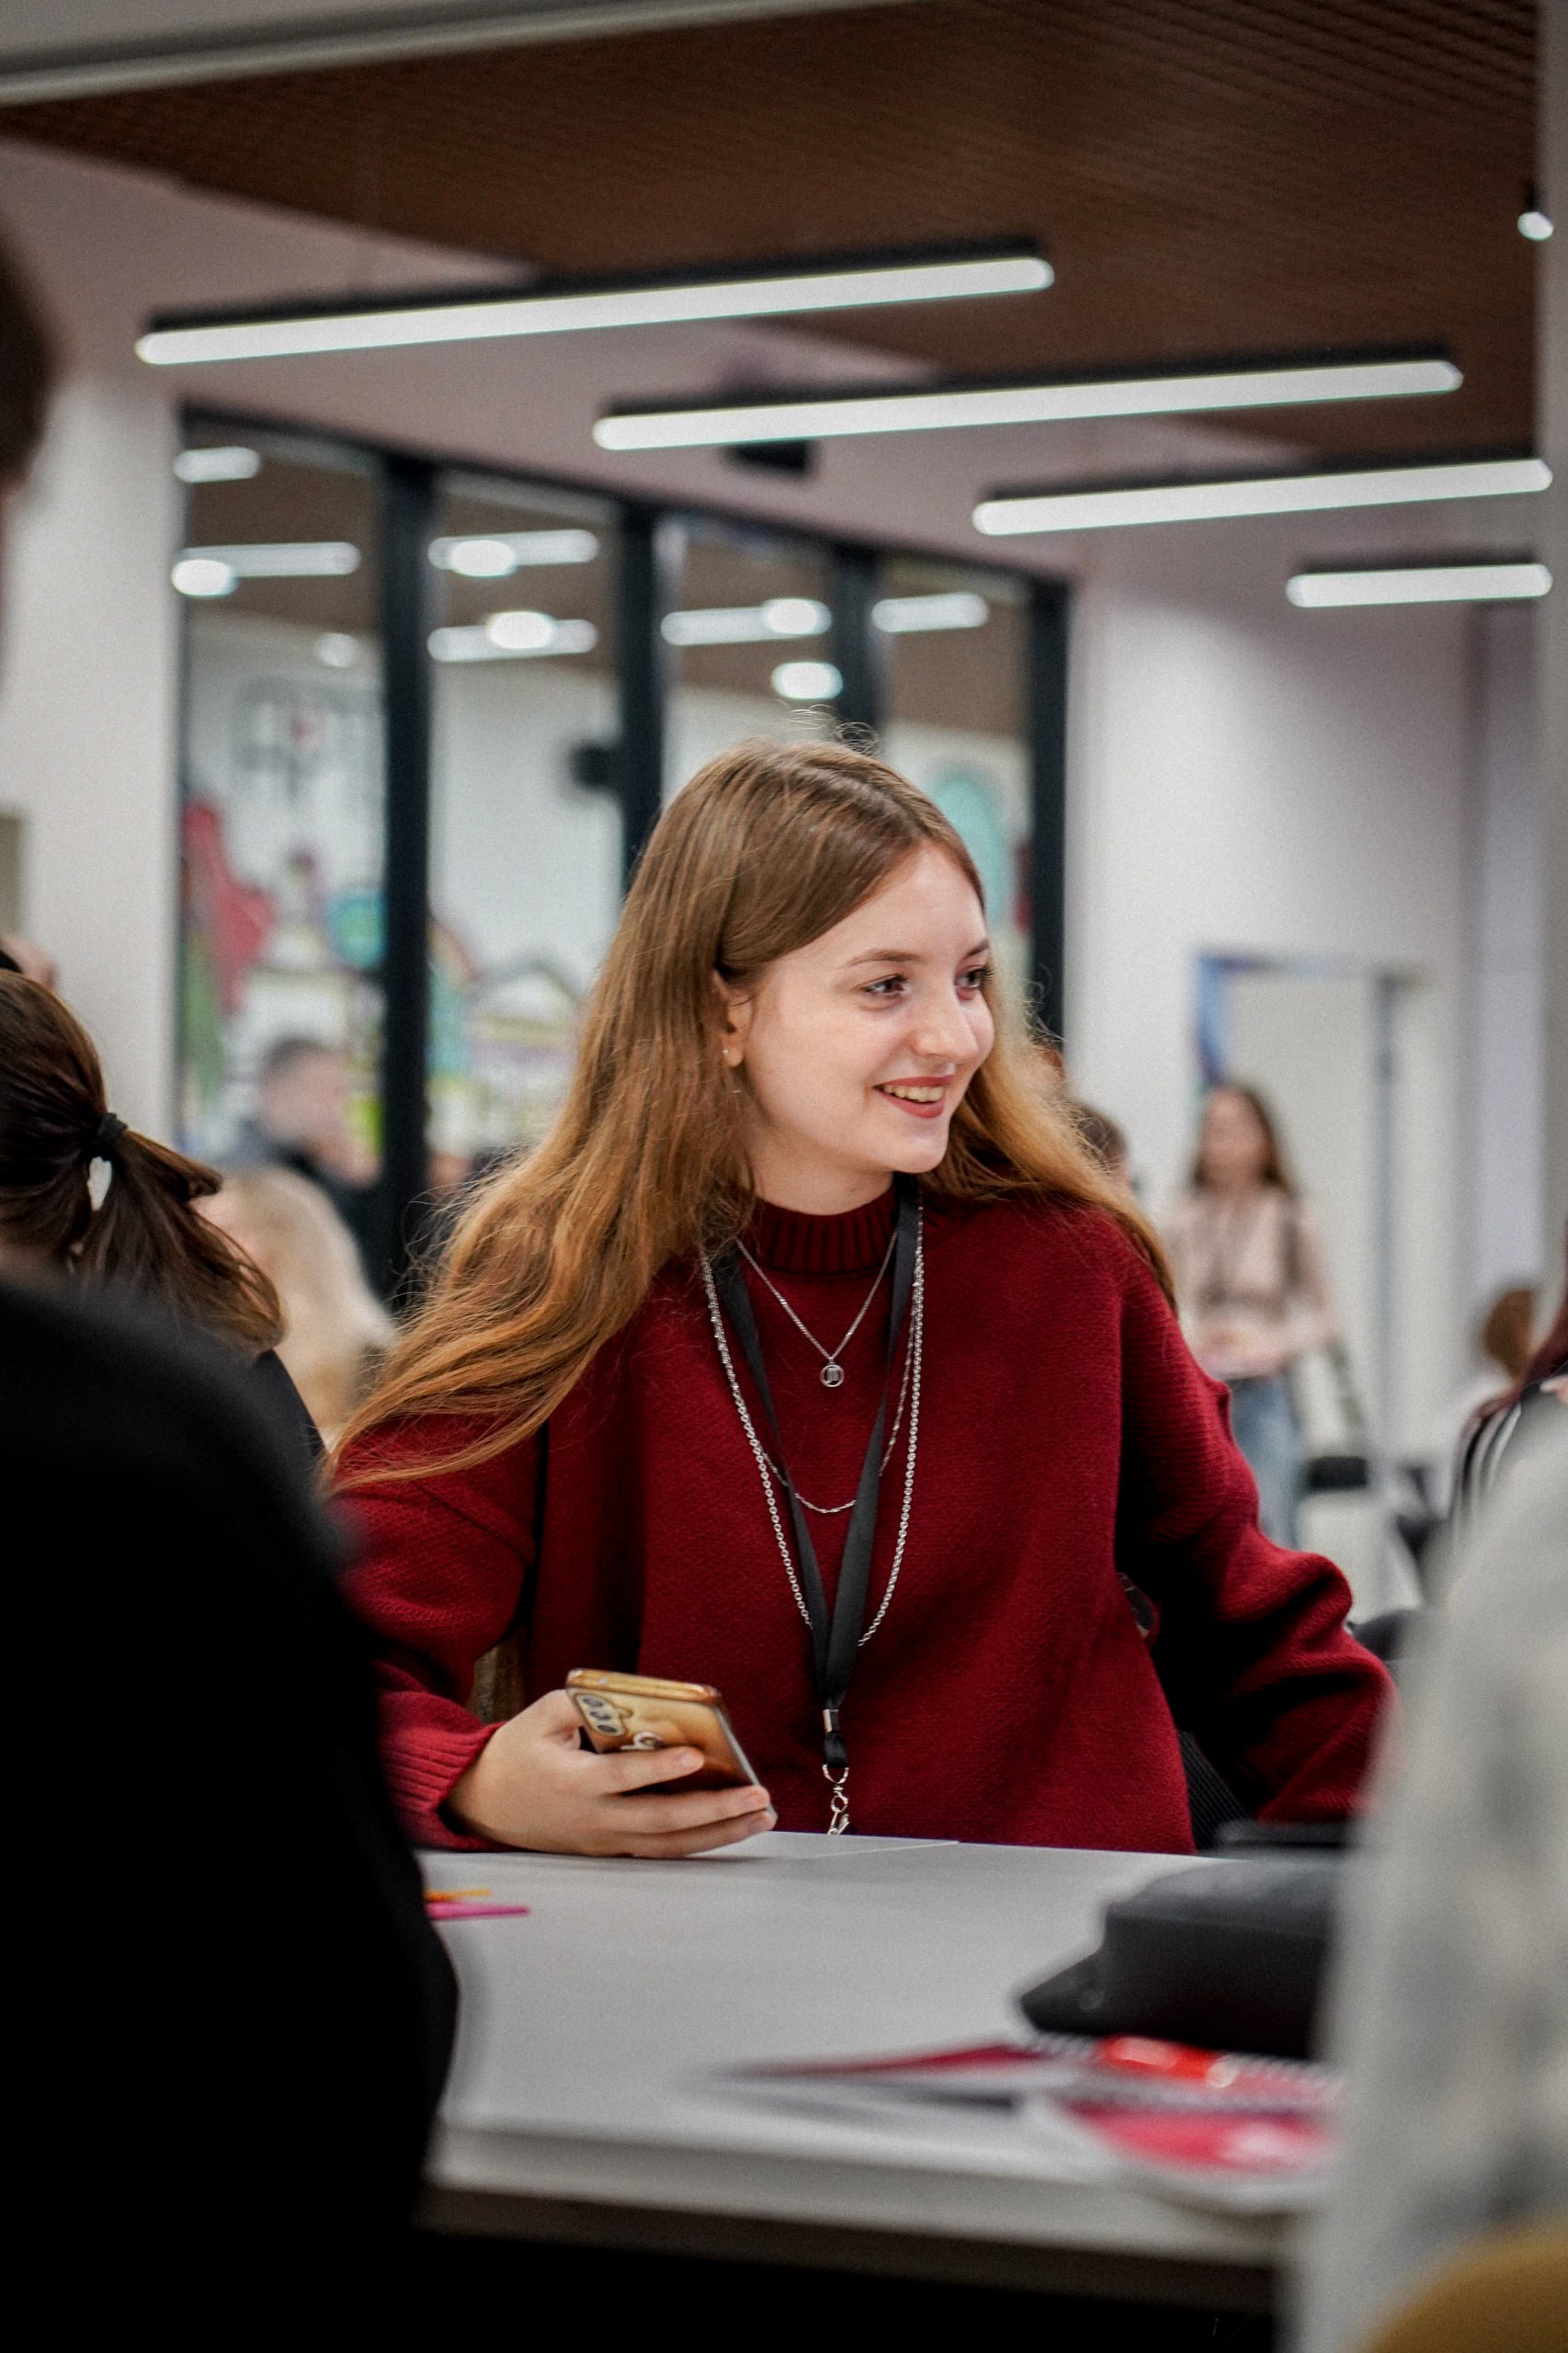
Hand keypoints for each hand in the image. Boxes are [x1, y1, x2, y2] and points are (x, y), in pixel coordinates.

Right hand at [448, 1688, 776, 1856]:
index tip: (697, 1755)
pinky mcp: (610, 1850)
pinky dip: (699, 1841)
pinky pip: (661, 1850)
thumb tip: (637, 1696)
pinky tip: (732, 1828)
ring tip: (761, 1816)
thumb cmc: (518, 1752)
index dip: (660, 1768)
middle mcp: (592, 1820)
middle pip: (661, 1821)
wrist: (483, 1802)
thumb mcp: (543, 1715)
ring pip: (668, 1844)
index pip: (623, 1778)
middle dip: (714, 1809)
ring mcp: (603, 1841)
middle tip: (757, 1796)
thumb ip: (587, 1701)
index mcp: (572, 1782)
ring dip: (719, 1832)